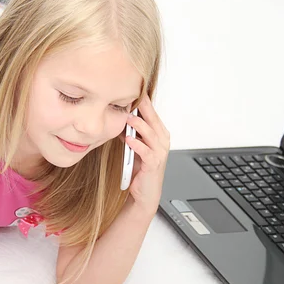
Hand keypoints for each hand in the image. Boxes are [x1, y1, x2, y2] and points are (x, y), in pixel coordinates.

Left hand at [121, 94, 169, 213]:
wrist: (144, 193)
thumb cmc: (141, 169)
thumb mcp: (135, 146)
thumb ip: (131, 132)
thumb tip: (121, 117)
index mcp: (159, 135)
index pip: (152, 114)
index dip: (144, 102)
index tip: (134, 89)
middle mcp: (162, 142)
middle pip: (153, 120)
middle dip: (143, 108)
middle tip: (133, 96)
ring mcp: (159, 153)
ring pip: (151, 134)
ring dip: (139, 125)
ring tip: (128, 117)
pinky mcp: (153, 164)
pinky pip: (146, 152)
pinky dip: (137, 145)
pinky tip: (128, 139)